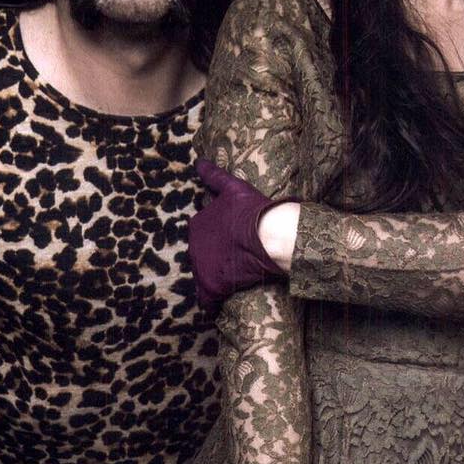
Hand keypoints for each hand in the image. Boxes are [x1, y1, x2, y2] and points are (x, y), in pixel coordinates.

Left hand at [189, 159, 294, 312]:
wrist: (270, 235)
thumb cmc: (253, 210)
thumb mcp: (232, 187)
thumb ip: (213, 175)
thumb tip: (198, 161)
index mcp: (197, 224)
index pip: (203, 235)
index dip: (218, 239)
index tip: (232, 242)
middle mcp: (193, 246)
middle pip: (203, 256)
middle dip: (216, 259)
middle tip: (236, 261)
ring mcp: (201, 267)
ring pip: (205, 276)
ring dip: (216, 278)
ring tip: (234, 279)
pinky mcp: (212, 286)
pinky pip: (206, 300)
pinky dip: (212, 302)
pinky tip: (221, 303)